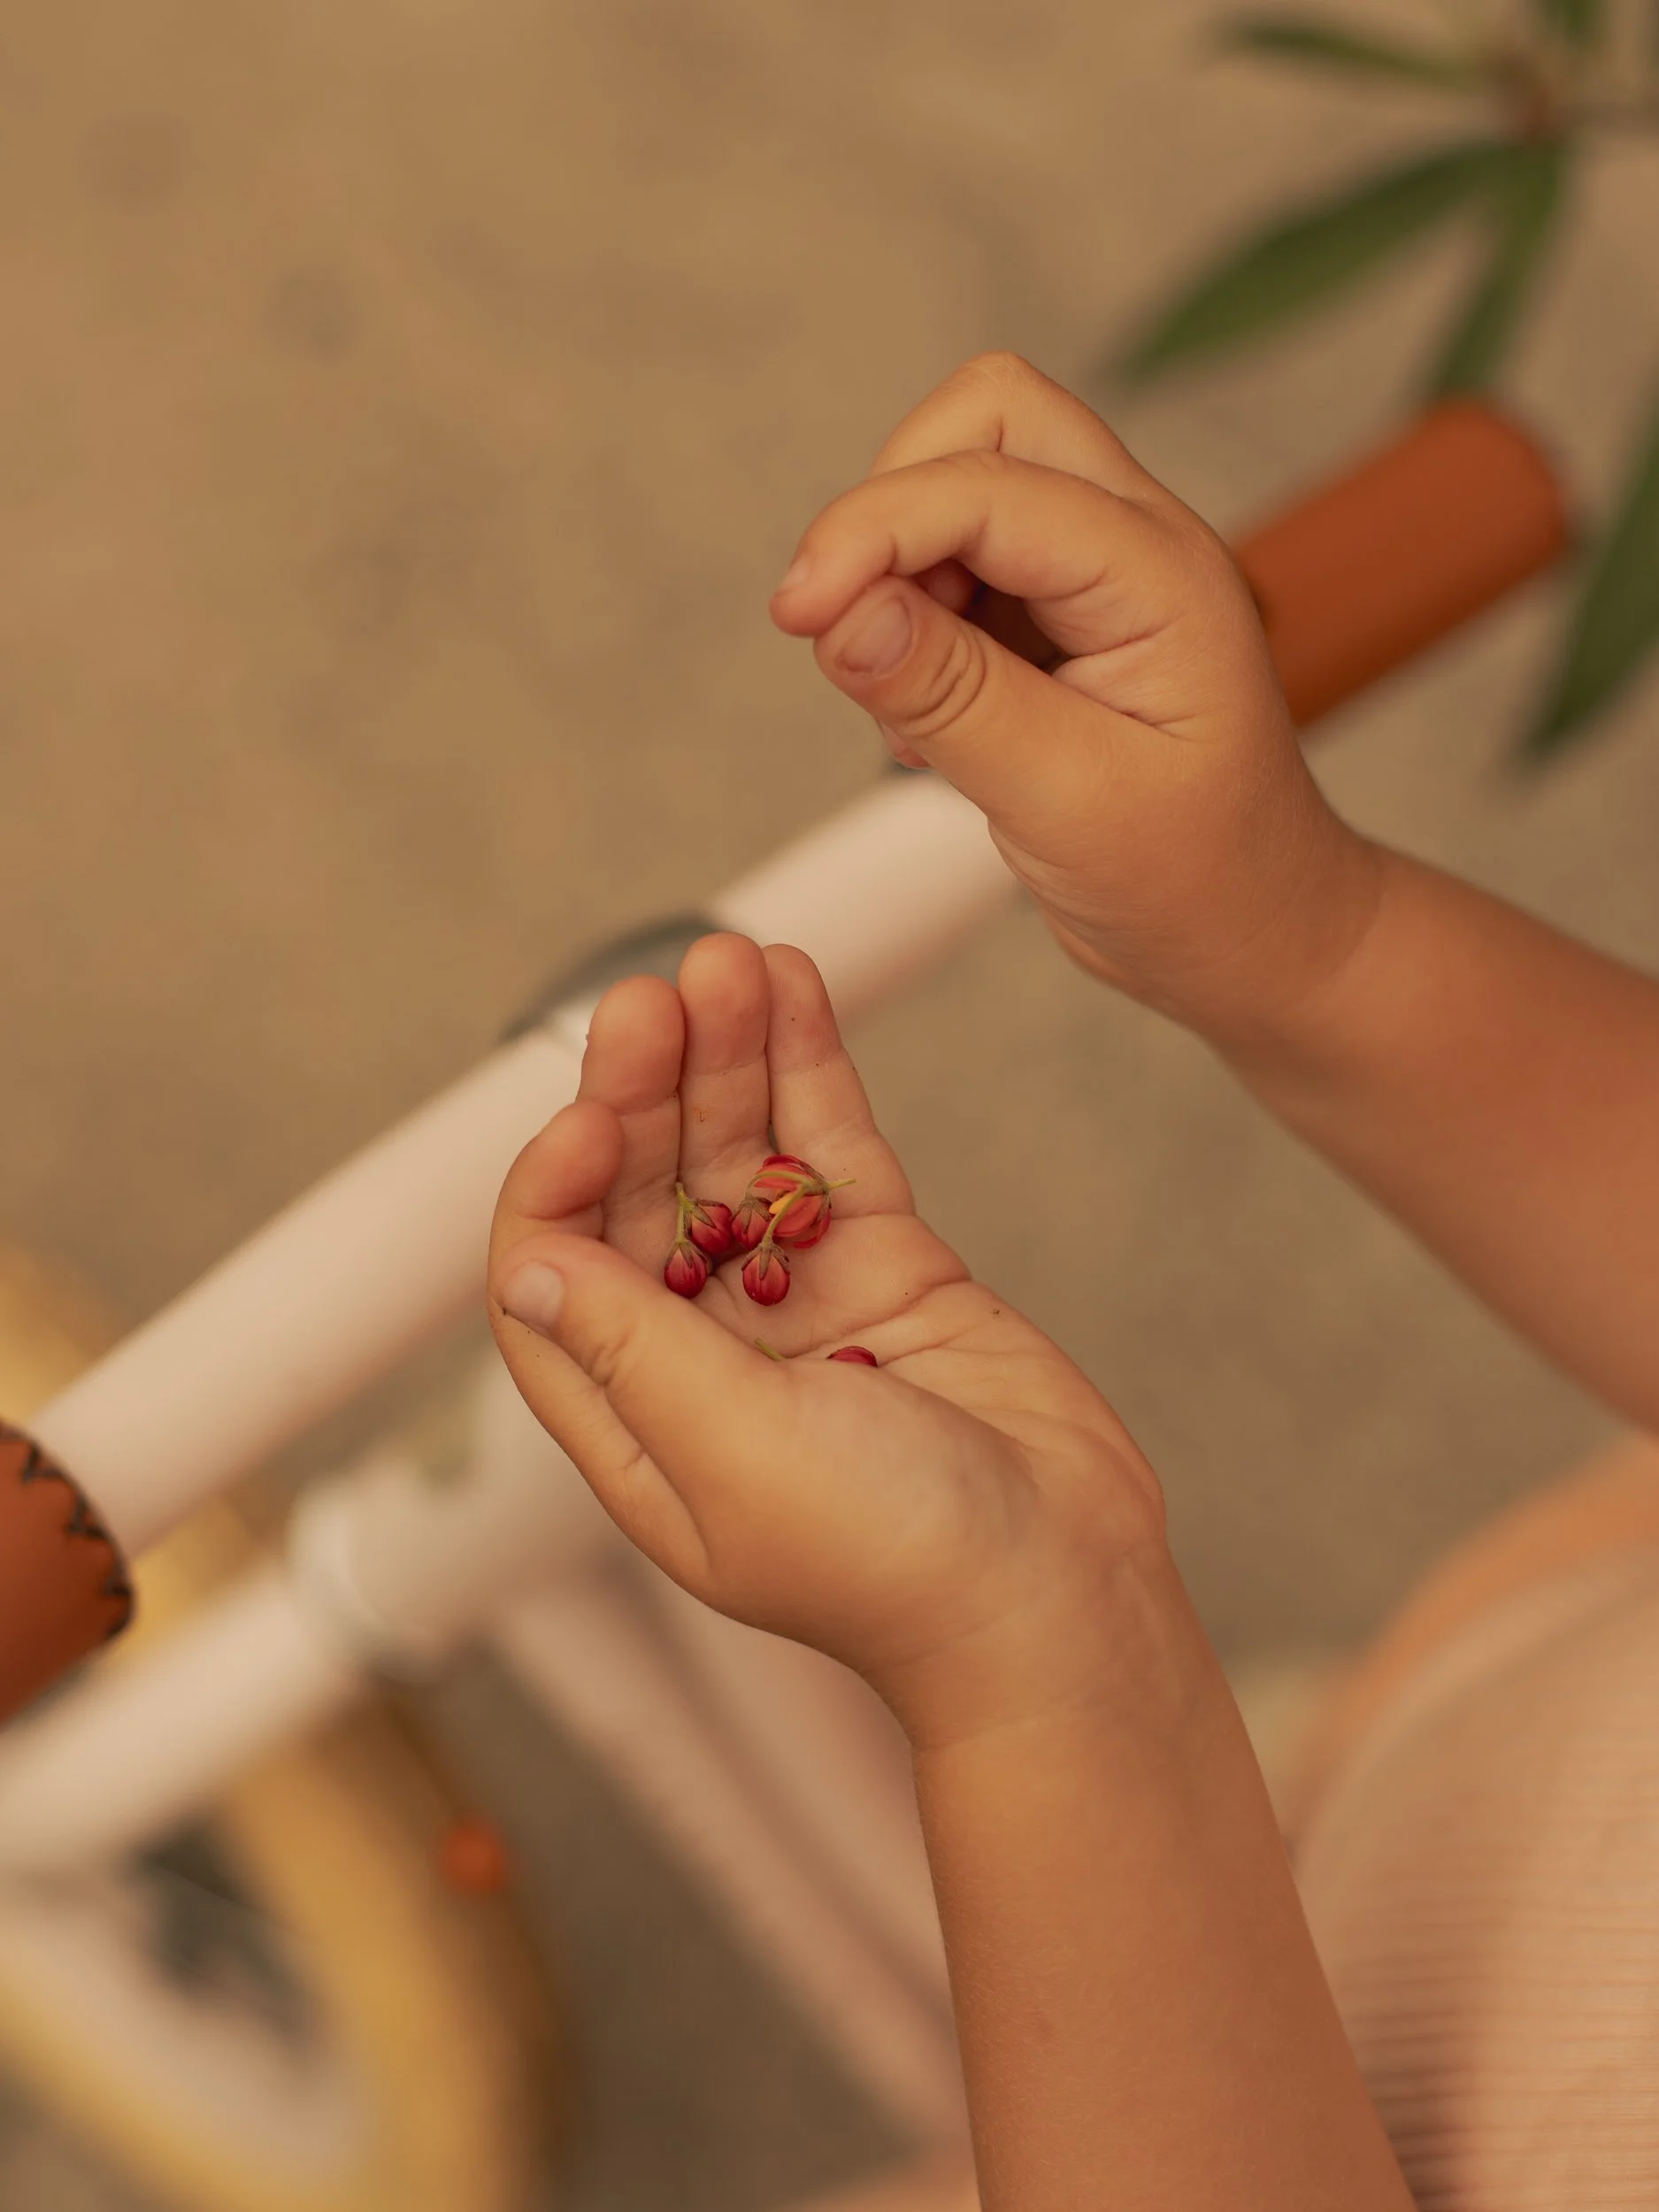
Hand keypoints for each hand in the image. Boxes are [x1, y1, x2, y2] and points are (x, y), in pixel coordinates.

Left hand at [487, 932, 1165, 1745]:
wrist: (1062, 1589)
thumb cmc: (893, 1563)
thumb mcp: (735, 1454)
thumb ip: (636, 1350)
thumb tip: (532, 1271)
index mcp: (641, 1426)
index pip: (555, 1281)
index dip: (555, 1190)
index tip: (590, 1119)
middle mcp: (707, 1357)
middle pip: (644, 1196)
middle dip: (643, 1091)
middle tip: (655, 998)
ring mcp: (802, 1304)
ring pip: (740, 1156)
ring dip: (726, 1058)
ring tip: (727, 961)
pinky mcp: (891, 1267)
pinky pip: (833, 1153)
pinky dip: (810, 1070)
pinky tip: (792, 985)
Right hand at [770, 352, 1384, 1049]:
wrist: (1248, 934)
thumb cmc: (1193, 879)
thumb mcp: (1068, 802)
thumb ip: (953, 698)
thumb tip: (842, 614)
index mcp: (1161, 576)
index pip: (992, 486)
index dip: (875, 530)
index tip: (801, 614)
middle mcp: (1134, 545)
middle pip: (988, 418)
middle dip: (892, 505)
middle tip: (852, 628)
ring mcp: (1095, 573)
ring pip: (962, 479)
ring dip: (897, 570)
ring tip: (913, 709)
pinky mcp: (1055, 617)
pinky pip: (954, 565)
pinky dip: (908, 624)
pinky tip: (933, 732)